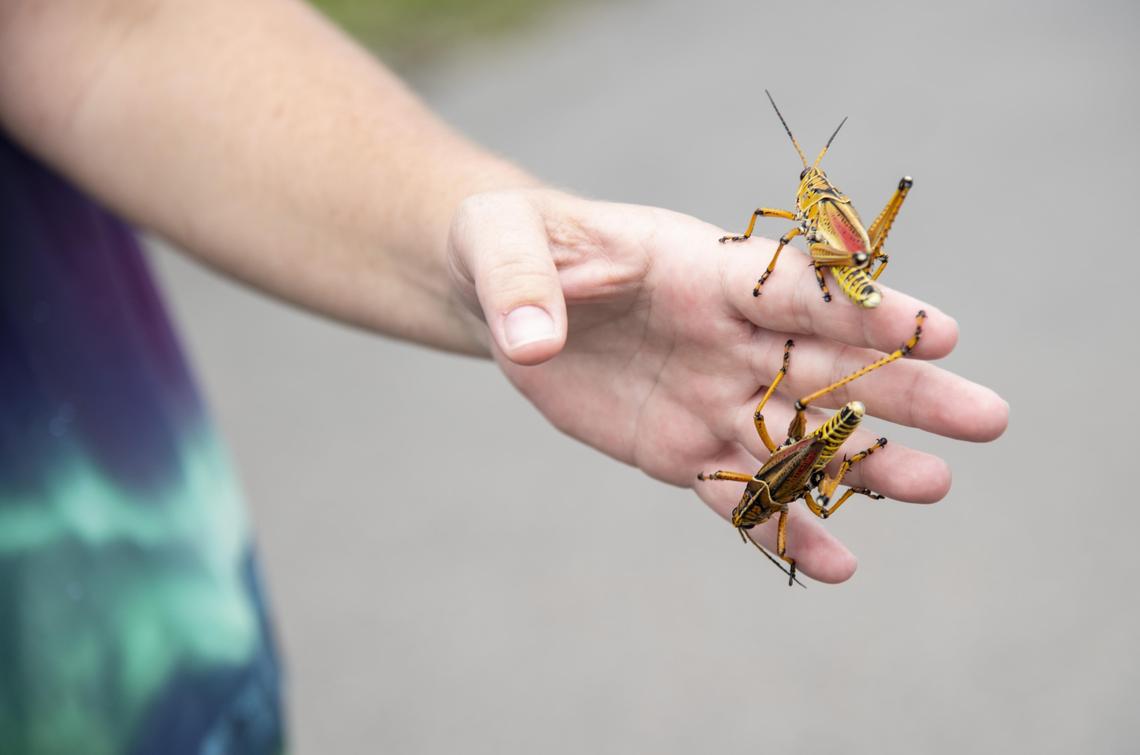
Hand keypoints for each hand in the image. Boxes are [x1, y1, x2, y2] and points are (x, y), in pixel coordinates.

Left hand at [447, 189, 1007, 583]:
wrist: (507, 297)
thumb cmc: (515, 246)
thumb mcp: (503, 245)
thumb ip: (524, 287)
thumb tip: (531, 344)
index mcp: (700, 270)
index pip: (795, 288)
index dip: (863, 309)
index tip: (939, 331)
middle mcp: (725, 337)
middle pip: (826, 365)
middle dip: (902, 390)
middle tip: (986, 419)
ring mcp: (710, 396)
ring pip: (799, 433)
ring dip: (862, 462)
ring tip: (931, 489)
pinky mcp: (680, 448)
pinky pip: (739, 491)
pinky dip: (783, 525)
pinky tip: (836, 565)